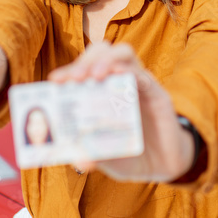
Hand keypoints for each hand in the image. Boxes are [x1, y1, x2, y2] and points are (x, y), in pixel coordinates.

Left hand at [48, 42, 194, 182]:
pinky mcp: (157, 93)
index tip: (55, 80)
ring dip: (106, 60)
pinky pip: (144, 75)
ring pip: (122, 53)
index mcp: (100, 91)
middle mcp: (118, 81)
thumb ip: (93, 156)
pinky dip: (130, 73)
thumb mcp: (107, 157)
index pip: (82, 68)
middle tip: (75, 78)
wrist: (162, 165)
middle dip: (85, 61)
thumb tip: (79, 161)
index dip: (68, 70)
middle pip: (100, 52)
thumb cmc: (128, 155)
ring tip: (95, 76)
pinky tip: (121, 78)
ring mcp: (138, 83)